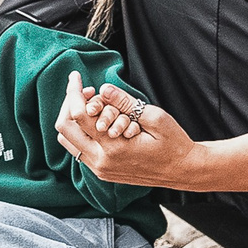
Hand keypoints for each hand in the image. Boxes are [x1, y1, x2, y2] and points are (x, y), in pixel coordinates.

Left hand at [56, 84, 247, 192]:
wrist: (183, 171)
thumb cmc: (174, 144)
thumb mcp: (155, 118)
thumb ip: (126, 103)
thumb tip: (104, 88)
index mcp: (113, 148)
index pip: (79, 115)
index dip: (73, 91)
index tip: (76, 76)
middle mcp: (101, 162)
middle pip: (64, 128)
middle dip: (69, 103)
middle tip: (85, 89)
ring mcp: (100, 169)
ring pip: (67, 141)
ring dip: (73, 118)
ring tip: (92, 102)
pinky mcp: (102, 171)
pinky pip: (79, 149)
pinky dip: (81, 131)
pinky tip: (96, 118)